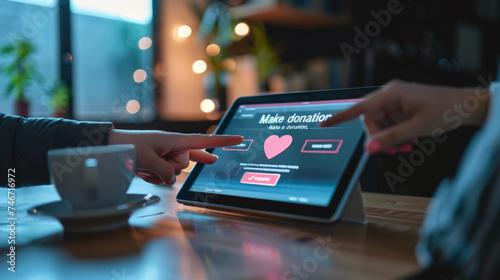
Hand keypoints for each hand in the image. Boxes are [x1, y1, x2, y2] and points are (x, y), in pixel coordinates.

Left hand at [108, 129, 242, 184]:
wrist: (110, 146)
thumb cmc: (128, 146)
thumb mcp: (148, 159)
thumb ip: (165, 171)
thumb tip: (173, 178)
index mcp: (175, 140)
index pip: (204, 141)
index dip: (222, 141)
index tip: (239, 139)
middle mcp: (173, 147)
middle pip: (185, 163)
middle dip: (171, 167)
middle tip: (153, 161)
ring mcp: (166, 155)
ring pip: (174, 172)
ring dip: (159, 173)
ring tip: (145, 165)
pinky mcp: (159, 162)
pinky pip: (165, 175)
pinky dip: (155, 175)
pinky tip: (144, 170)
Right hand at [320, 80, 489, 153]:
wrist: (466, 106)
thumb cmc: (445, 110)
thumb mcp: (416, 128)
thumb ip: (390, 139)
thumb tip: (369, 149)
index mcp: (391, 93)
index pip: (359, 107)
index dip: (340, 117)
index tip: (324, 124)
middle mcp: (390, 95)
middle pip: (371, 121)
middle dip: (380, 138)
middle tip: (394, 151)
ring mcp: (396, 102)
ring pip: (381, 126)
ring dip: (390, 139)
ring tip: (406, 147)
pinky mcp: (401, 109)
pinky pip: (390, 125)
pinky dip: (396, 136)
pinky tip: (408, 141)